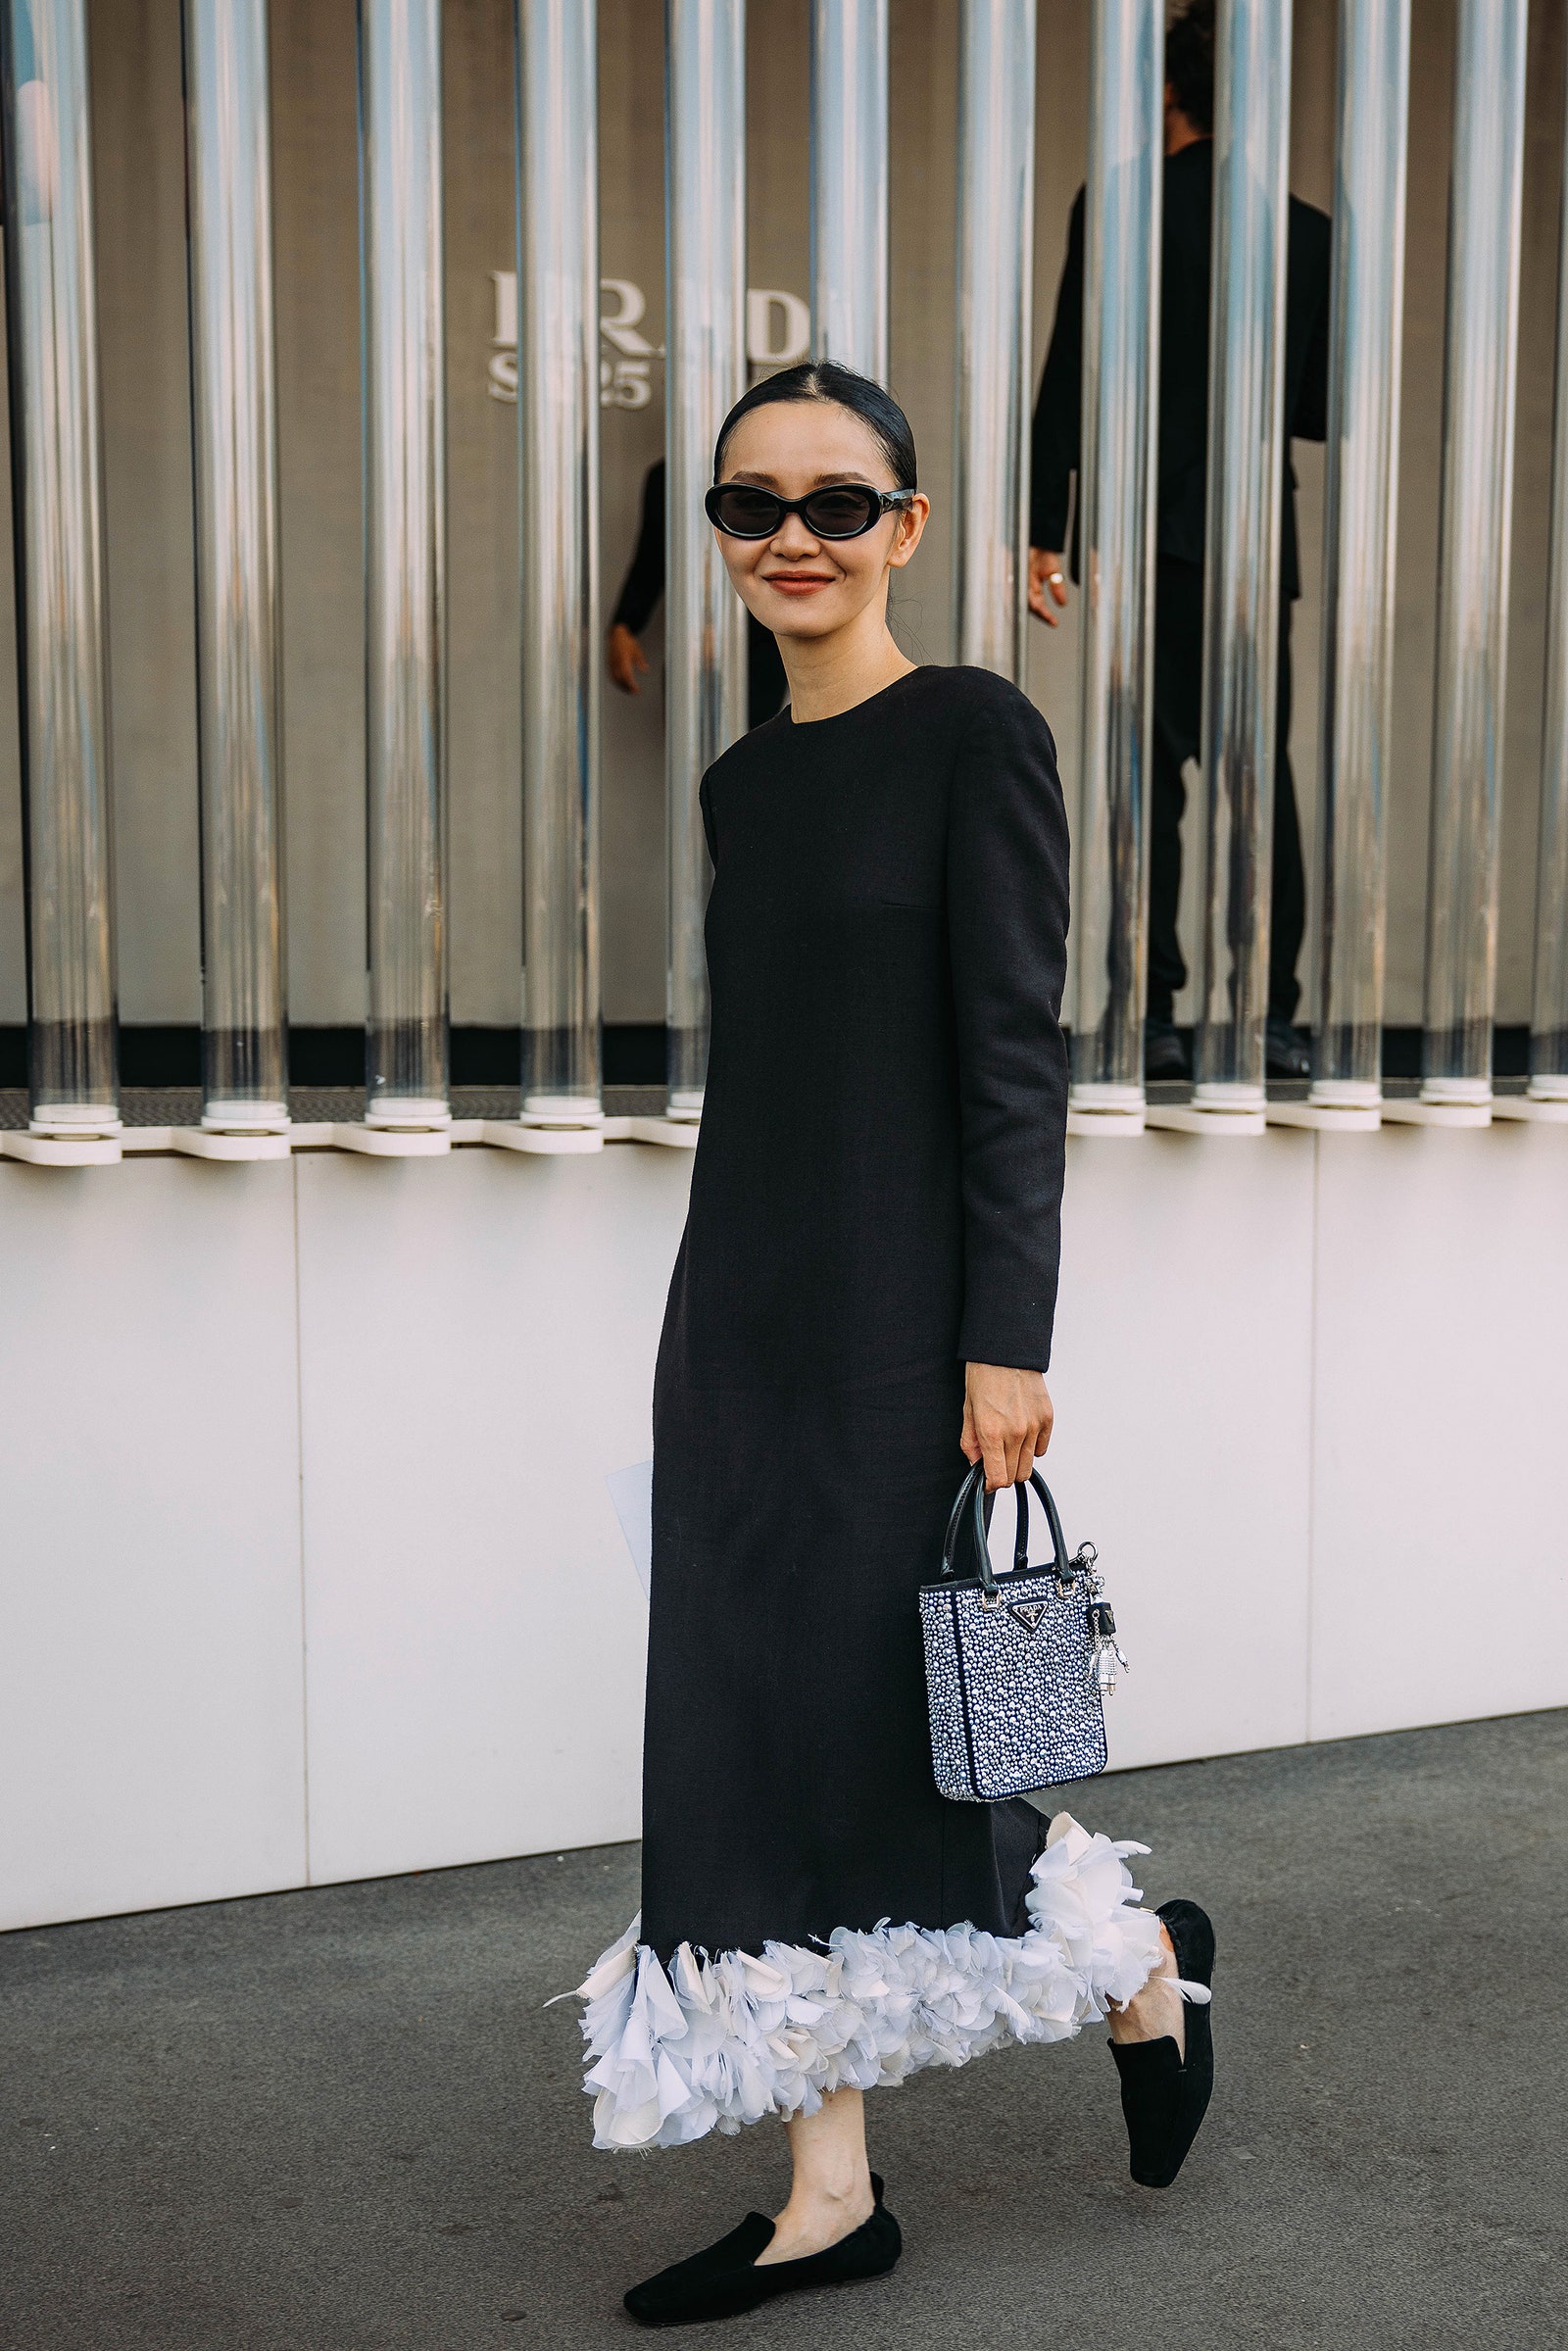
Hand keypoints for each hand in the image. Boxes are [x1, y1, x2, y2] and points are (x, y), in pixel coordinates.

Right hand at [608, 622, 648, 693]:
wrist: (616, 634)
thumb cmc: (628, 642)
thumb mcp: (636, 649)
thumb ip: (640, 660)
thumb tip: (645, 669)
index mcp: (623, 659)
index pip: (627, 675)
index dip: (631, 684)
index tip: (636, 690)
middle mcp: (616, 663)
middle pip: (620, 679)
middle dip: (627, 687)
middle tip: (634, 692)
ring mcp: (611, 663)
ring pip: (615, 679)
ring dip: (621, 686)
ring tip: (629, 691)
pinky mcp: (609, 664)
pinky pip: (612, 676)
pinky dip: (617, 682)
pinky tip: (622, 685)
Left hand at [961, 1363, 1053, 1489]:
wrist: (1005, 1351)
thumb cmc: (983, 1377)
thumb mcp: (967, 1411)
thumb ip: (971, 1443)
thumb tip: (976, 1465)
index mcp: (991, 1432)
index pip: (998, 1478)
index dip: (990, 1484)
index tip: (987, 1481)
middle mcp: (1016, 1433)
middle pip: (1015, 1476)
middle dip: (1003, 1474)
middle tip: (995, 1462)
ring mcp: (1035, 1426)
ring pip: (1030, 1466)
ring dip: (1017, 1463)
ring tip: (1007, 1447)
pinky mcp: (1048, 1418)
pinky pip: (1042, 1449)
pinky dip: (1032, 1448)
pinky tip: (1021, 1435)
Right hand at [1027, 548, 1068, 626]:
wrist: (1037, 542)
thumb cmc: (1042, 554)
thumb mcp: (1053, 570)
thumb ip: (1057, 587)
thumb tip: (1062, 604)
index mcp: (1026, 582)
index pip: (1034, 605)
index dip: (1044, 615)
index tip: (1054, 622)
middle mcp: (1021, 585)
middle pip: (1029, 606)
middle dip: (1040, 614)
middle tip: (1052, 621)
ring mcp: (1020, 584)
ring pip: (1026, 603)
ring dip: (1036, 610)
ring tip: (1048, 617)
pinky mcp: (1021, 583)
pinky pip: (1025, 597)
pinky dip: (1032, 604)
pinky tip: (1040, 608)